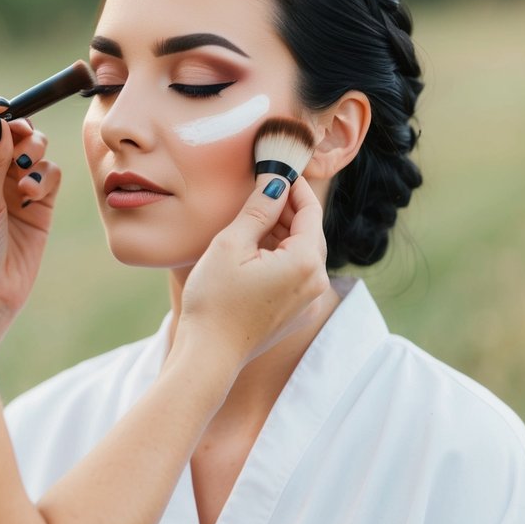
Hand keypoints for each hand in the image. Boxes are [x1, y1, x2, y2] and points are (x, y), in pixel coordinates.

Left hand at [0, 94, 60, 355]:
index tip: (0, 112)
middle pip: (8, 125)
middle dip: (19, 128)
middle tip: (22, 138)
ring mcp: (10, 184)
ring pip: (33, 145)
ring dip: (34, 151)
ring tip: (25, 176)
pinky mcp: (37, 202)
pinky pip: (51, 172)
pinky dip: (46, 176)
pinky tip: (31, 195)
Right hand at [178, 176, 328, 371]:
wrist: (208, 356)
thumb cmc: (215, 300)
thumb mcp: (232, 244)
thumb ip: (259, 208)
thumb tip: (276, 181)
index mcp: (306, 263)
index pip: (310, 211)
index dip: (297, 186)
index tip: (280, 167)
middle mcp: (317, 283)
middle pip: (310, 232)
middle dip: (289, 208)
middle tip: (264, 187)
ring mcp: (309, 302)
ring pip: (302, 253)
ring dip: (283, 232)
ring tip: (254, 216)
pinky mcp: (296, 314)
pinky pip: (296, 274)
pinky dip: (280, 255)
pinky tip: (255, 248)